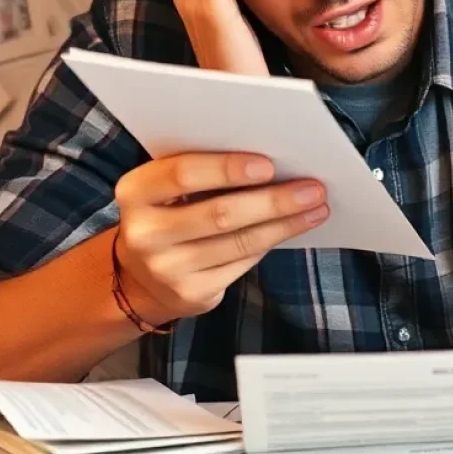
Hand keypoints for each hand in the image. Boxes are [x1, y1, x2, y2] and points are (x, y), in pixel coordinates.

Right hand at [113, 152, 328, 324]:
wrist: (140, 276)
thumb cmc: (168, 211)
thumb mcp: (166, 187)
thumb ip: (201, 169)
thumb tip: (272, 160)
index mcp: (135, 192)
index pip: (182, 174)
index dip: (227, 168)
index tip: (269, 165)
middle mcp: (145, 234)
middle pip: (220, 213)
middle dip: (273, 200)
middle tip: (313, 188)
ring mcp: (167, 269)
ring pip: (239, 242)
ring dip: (285, 223)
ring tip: (317, 207)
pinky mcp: (191, 293)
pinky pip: (242, 263)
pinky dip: (273, 241)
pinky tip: (295, 228)